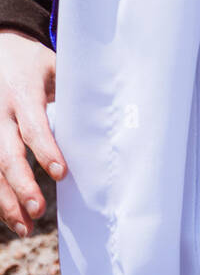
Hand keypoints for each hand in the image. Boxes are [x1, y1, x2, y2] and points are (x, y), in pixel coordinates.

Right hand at [0, 30, 65, 236]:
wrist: (0, 47)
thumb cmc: (34, 62)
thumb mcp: (55, 65)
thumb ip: (75, 89)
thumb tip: (114, 112)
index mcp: (22, 92)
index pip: (33, 124)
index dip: (45, 149)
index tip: (61, 173)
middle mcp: (0, 111)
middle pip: (6, 152)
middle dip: (21, 183)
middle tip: (39, 210)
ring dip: (6, 200)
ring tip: (24, 227)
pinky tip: (12, 218)